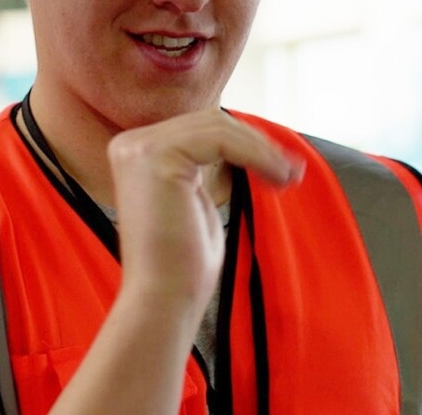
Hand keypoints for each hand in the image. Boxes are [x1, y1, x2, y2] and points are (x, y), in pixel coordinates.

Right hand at [106, 110, 303, 315]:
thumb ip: (207, 165)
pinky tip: (276, 178)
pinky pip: (220, 139)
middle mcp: (130, 145)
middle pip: (210, 121)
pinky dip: (256, 154)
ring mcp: (138, 149)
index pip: (201, 128)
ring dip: (262, 150)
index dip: (246, 142)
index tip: (281, 167)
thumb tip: (245, 139)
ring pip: (219, 127)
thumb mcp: (198, 198)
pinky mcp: (155, 156)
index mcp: (137, 152)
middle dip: (257, 144)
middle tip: (291, 172)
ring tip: (287, 178)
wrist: (165, 299)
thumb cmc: (184, 261)